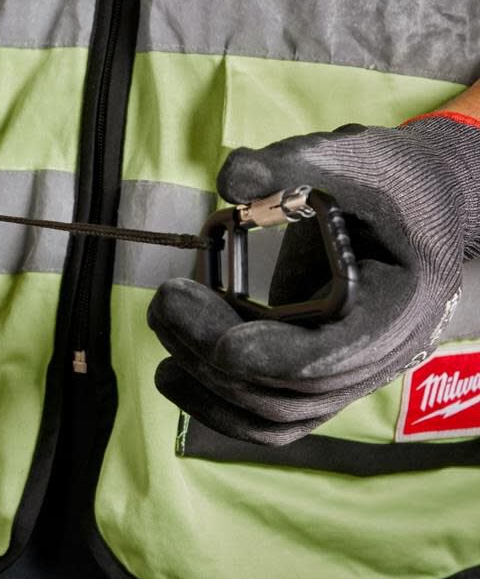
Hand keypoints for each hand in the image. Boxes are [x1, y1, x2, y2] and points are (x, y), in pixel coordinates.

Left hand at [147, 117, 479, 444]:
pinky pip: (262, 417)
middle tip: (167, 299)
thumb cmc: (391, 185)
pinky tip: (171, 370)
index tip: (221, 341)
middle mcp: (377, 356)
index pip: (333, 357)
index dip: (273, 356)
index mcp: (400, 307)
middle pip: (289, 393)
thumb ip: (294, 166)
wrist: (415, 211)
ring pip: (270, 416)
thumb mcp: (355, 160)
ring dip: (205, 378)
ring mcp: (343, 375)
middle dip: (215, 352)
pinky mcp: (310, 377)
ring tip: (164, 319)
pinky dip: (212, 402)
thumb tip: (233, 179)